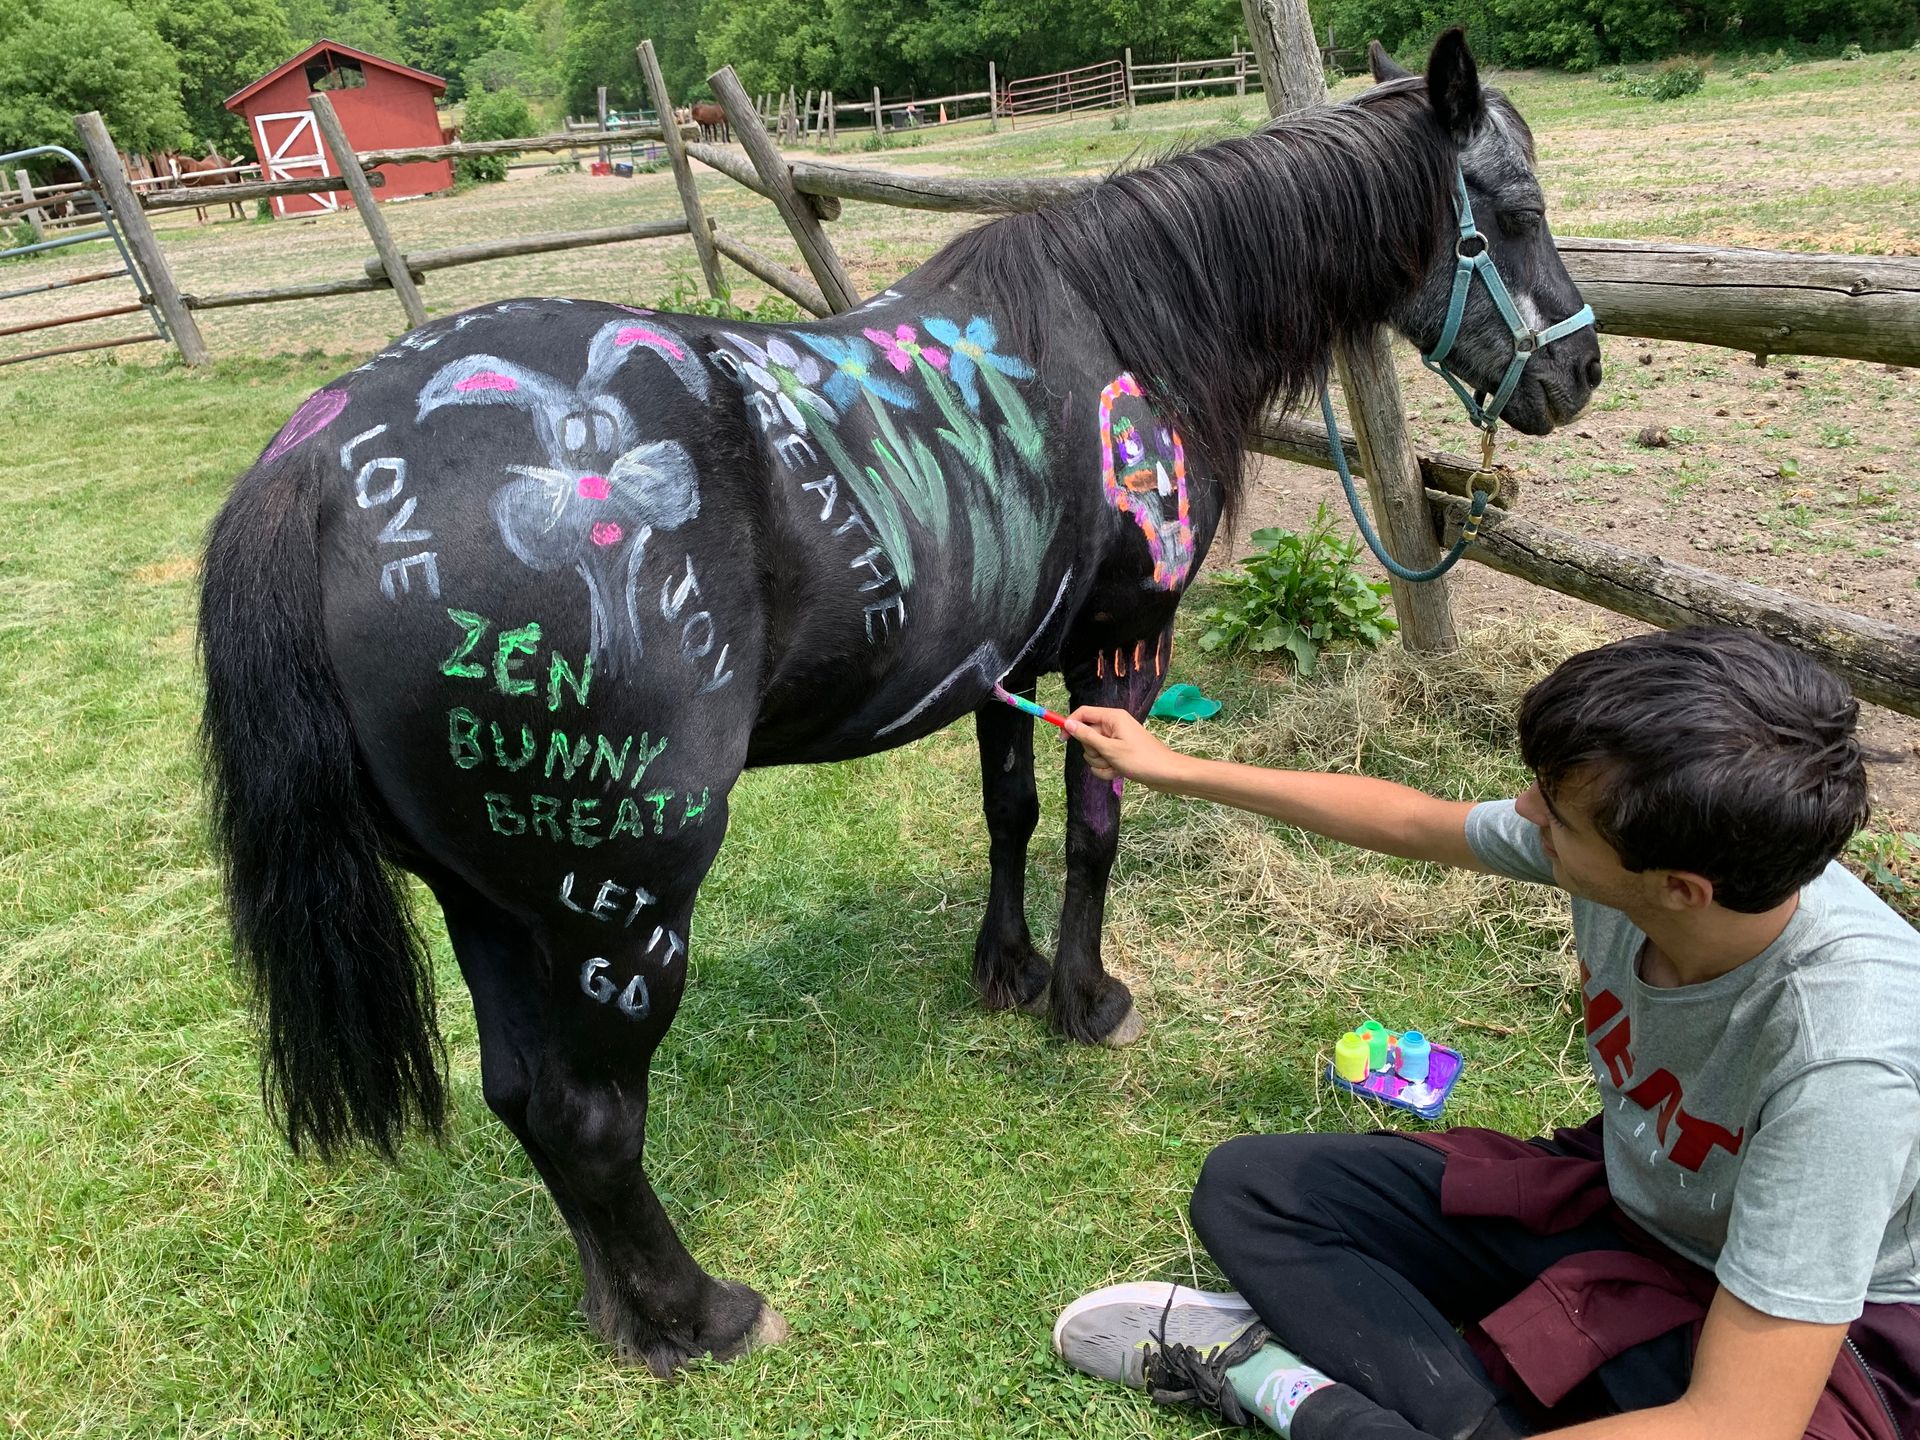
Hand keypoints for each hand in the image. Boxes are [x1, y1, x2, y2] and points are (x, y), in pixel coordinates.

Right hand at [1063, 707, 1185, 787]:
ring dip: (1100, 763)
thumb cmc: (1141, 759)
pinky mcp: (1120, 753)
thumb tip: (1068, 723)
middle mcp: (1114, 726)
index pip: (1083, 713)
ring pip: (1094, 751)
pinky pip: (1103, 760)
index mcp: (1113, 717)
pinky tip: (1119, 772)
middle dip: (1093, 751)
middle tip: (1107, 757)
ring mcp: (1117, 740)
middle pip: (1087, 735)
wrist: (1166, 774)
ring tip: (1115, 766)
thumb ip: (1087, 736)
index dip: (1071, 724)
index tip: (1062, 739)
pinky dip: (1107, 769)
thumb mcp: (1109, 749)